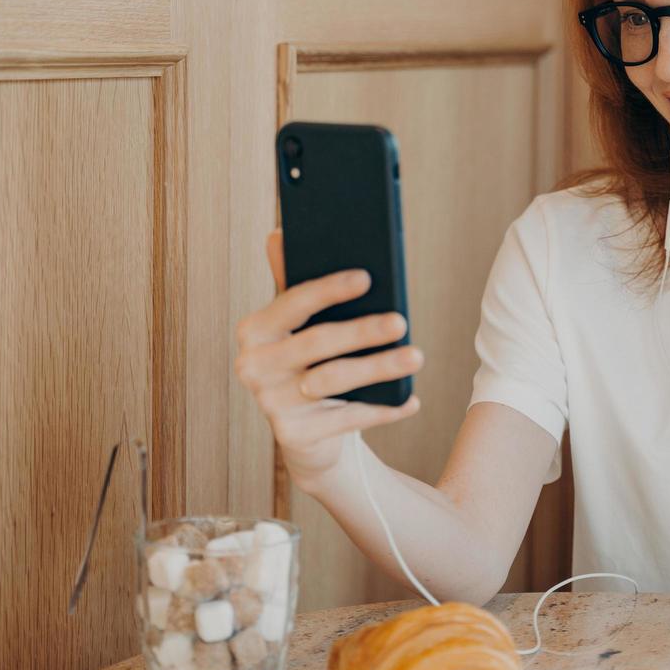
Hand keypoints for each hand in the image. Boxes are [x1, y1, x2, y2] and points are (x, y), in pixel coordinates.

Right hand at [233, 229, 423, 490]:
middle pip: (316, 342)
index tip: (367, 277)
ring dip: (379, 368)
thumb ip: (292, 281)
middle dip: (362, 330)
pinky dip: (383, 409)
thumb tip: (278, 233)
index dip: (329, 289)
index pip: (292, 302)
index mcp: (255, 330)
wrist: (305, 433)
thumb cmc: (308, 363)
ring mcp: (270, 404)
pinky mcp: (293, 436)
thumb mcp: (299, 324)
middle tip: (401, 321)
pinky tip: (411, 399)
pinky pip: (346, 419)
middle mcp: (253, 366)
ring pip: (333, 380)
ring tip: (415, 356)